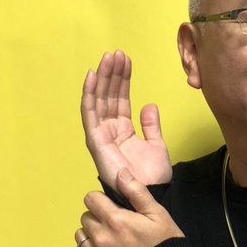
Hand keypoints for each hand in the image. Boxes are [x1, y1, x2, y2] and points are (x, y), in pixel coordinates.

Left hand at [71, 168, 183, 246]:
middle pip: (86, 216)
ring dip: (91, 234)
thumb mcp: (158, 215)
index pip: (91, 199)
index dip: (102, 201)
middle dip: (99, 217)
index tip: (114, 208)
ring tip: (110, 240)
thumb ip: (137, 192)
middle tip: (117, 226)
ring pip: (80, 234)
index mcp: (116, 220)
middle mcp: (100, 237)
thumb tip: (120, 172)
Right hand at [82, 50, 171, 188]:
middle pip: (109, 96)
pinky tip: (92, 76)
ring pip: (99, 100)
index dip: (123, 80)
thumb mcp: (157, 145)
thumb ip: (151, 125)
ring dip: (102, 78)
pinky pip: (90, 113)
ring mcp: (101, 134)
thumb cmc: (152, 175)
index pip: (121, 99)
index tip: (127, 61)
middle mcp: (110, 130)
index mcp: (123, 130)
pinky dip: (89, 94)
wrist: (150, 192)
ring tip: (108, 58)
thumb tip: (149, 106)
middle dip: (112, 74)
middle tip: (117, 54)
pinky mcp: (95, 140)